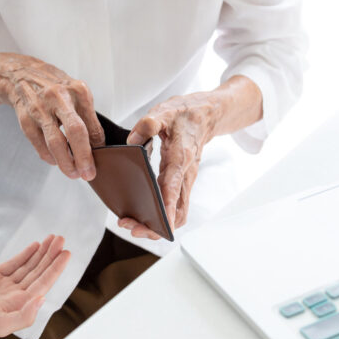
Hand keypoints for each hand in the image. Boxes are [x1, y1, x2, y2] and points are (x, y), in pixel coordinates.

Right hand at [0, 52, 104, 179]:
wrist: (19, 73)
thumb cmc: (52, 85)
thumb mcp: (74, 93)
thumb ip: (87, 116)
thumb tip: (98, 145)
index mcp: (78, 90)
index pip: (92, 124)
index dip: (98, 147)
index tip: (102, 160)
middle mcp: (59, 97)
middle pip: (75, 132)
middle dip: (83, 157)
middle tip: (88, 173)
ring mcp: (40, 107)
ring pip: (55, 142)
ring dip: (65, 162)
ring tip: (72, 173)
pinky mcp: (25, 117)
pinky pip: (39, 143)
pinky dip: (48, 155)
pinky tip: (54, 160)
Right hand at [0, 235, 70, 338]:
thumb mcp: (0, 324)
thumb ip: (24, 316)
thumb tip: (42, 299)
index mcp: (21, 304)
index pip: (43, 283)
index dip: (55, 268)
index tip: (65, 253)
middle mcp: (17, 294)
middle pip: (39, 272)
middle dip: (51, 255)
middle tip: (61, 239)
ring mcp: (6, 284)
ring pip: (29, 266)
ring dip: (41, 253)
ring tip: (53, 239)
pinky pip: (14, 263)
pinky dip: (25, 254)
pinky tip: (35, 246)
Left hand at [118, 93, 216, 238]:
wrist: (205, 114)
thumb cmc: (185, 115)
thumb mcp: (165, 112)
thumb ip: (148, 124)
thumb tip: (132, 142)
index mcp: (180, 158)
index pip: (174, 189)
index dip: (168, 209)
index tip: (162, 226)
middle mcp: (185, 174)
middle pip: (177, 211)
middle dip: (157, 225)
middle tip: (132, 227)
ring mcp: (185, 180)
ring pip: (177, 212)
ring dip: (158, 224)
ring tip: (133, 224)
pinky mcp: (181, 181)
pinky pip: (175, 205)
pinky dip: (162, 215)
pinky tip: (143, 214)